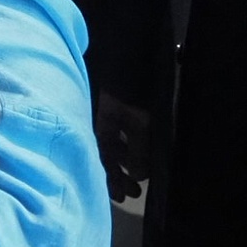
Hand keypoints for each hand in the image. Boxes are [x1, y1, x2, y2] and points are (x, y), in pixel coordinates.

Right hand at [93, 89, 150, 203]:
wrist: (134, 51)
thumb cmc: (133, 89)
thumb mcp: (139, 121)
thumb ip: (138, 149)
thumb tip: (138, 175)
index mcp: (102, 124)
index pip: (102, 157)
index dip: (110, 178)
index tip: (121, 196)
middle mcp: (106, 120)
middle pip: (108, 153)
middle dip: (119, 174)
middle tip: (134, 192)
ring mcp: (117, 113)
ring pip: (118, 143)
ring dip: (128, 161)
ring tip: (141, 177)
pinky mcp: (128, 107)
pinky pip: (126, 133)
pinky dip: (133, 146)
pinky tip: (143, 153)